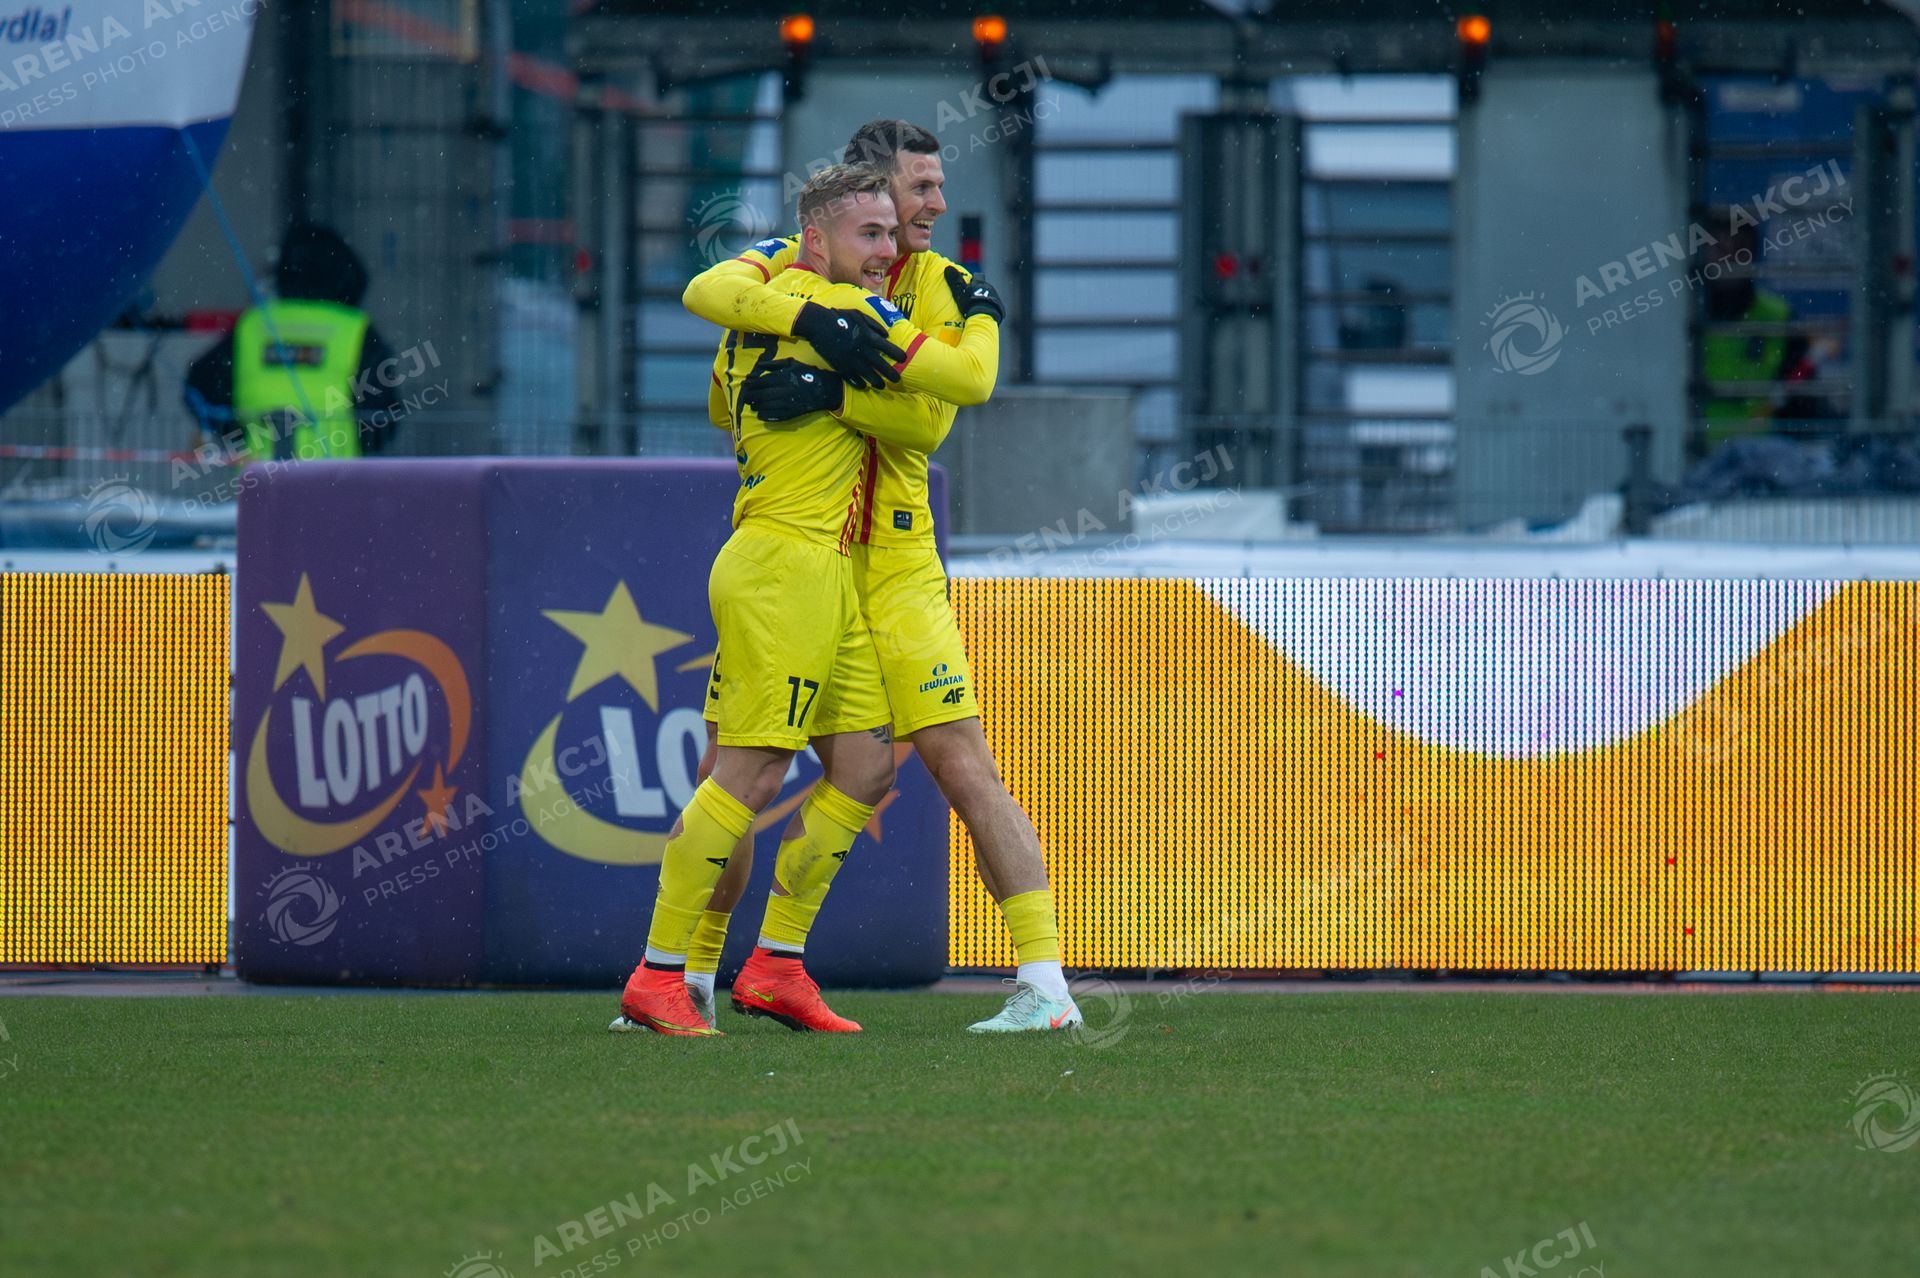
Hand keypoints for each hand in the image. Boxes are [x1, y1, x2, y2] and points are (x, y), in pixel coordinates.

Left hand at [739, 358, 844, 422]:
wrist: (824, 389)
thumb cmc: (807, 373)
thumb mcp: (792, 363)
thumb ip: (774, 364)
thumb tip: (759, 366)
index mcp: (784, 377)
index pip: (762, 382)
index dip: (752, 384)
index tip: (745, 385)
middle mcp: (784, 391)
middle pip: (762, 395)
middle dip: (751, 397)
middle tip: (744, 398)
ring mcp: (788, 403)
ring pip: (767, 406)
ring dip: (757, 406)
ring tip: (751, 406)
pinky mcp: (792, 412)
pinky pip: (776, 416)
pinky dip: (767, 416)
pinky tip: (760, 415)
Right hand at [789, 303, 904, 389]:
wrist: (818, 324)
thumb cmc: (840, 317)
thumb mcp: (859, 315)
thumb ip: (874, 325)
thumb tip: (886, 335)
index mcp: (867, 336)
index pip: (887, 348)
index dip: (897, 354)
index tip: (904, 359)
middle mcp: (862, 349)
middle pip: (880, 365)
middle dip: (891, 374)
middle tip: (898, 380)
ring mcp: (851, 359)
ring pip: (868, 375)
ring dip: (877, 382)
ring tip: (882, 386)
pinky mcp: (841, 366)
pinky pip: (853, 378)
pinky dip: (859, 383)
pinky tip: (864, 386)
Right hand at [945, 266, 1004, 324]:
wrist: (984, 316)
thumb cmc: (970, 303)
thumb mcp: (960, 291)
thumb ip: (955, 280)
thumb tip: (947, 267)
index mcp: (980, 283)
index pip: (978, 276)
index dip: (975, 278)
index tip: (971, 281)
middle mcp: (989, 288)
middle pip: (985, 286)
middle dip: (980, 289)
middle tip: (973, 296)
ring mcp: (995, 297)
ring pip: (990, 295)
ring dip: (985, 298)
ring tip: (979, 306)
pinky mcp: (1000, 307)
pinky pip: (994, 305)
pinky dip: (990, 307)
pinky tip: (985, 313)